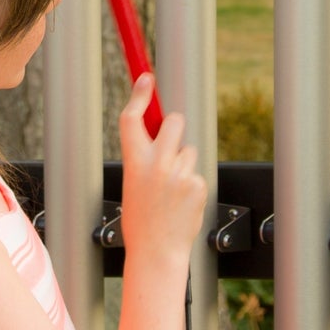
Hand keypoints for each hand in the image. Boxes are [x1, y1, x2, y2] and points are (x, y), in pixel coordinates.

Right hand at [117, 73, 207, 268]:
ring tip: (171, 190)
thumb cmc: (141, 220)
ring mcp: (179, 174)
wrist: (156, 251)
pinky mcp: (197, 184)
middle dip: (173, 126)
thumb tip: (161, 133)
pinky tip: (181, 202)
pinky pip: (197, 172)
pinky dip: (191, 183)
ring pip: (188, 150)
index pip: (132, 118)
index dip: (139, 94)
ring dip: (183, 163)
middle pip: (173, 121)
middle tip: (169, 144)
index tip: (146, 78)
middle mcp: (156, 163)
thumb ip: (144, 157)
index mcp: (133, 161)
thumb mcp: (131, 182)